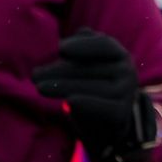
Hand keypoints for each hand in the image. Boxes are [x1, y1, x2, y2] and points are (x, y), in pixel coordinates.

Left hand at [33, 29, 152, 159]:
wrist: (108, 125)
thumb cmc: (94, 87)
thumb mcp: (89, 65)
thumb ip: (82, 48)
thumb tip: (76, 35)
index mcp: (120, 55)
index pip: (104, 45)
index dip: (83, 45)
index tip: (60, 49)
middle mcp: (127, 71)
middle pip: (90, 68)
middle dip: (60, 71)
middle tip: (35, 75)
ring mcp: (126, 93)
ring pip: (92, 87)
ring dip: (63, 87)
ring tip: (40, 87)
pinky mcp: (121, 113)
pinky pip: (101, 107)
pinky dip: (86, 103)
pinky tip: (70, 101)